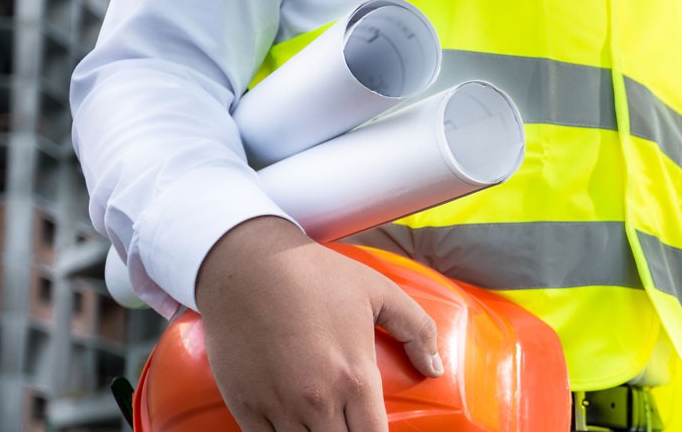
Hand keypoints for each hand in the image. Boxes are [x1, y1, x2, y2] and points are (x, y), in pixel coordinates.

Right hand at [195, 216, 443, 430]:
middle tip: (352, 424)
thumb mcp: (379, 291)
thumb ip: (417, 329)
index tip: (375, 429)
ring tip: (325, 425)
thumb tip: (436, 368)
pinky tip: (294, 428)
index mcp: (355, 378)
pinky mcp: (246, 406)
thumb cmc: (316, 275)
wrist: (246, 265)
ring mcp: (279, 407)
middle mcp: (318, 401)